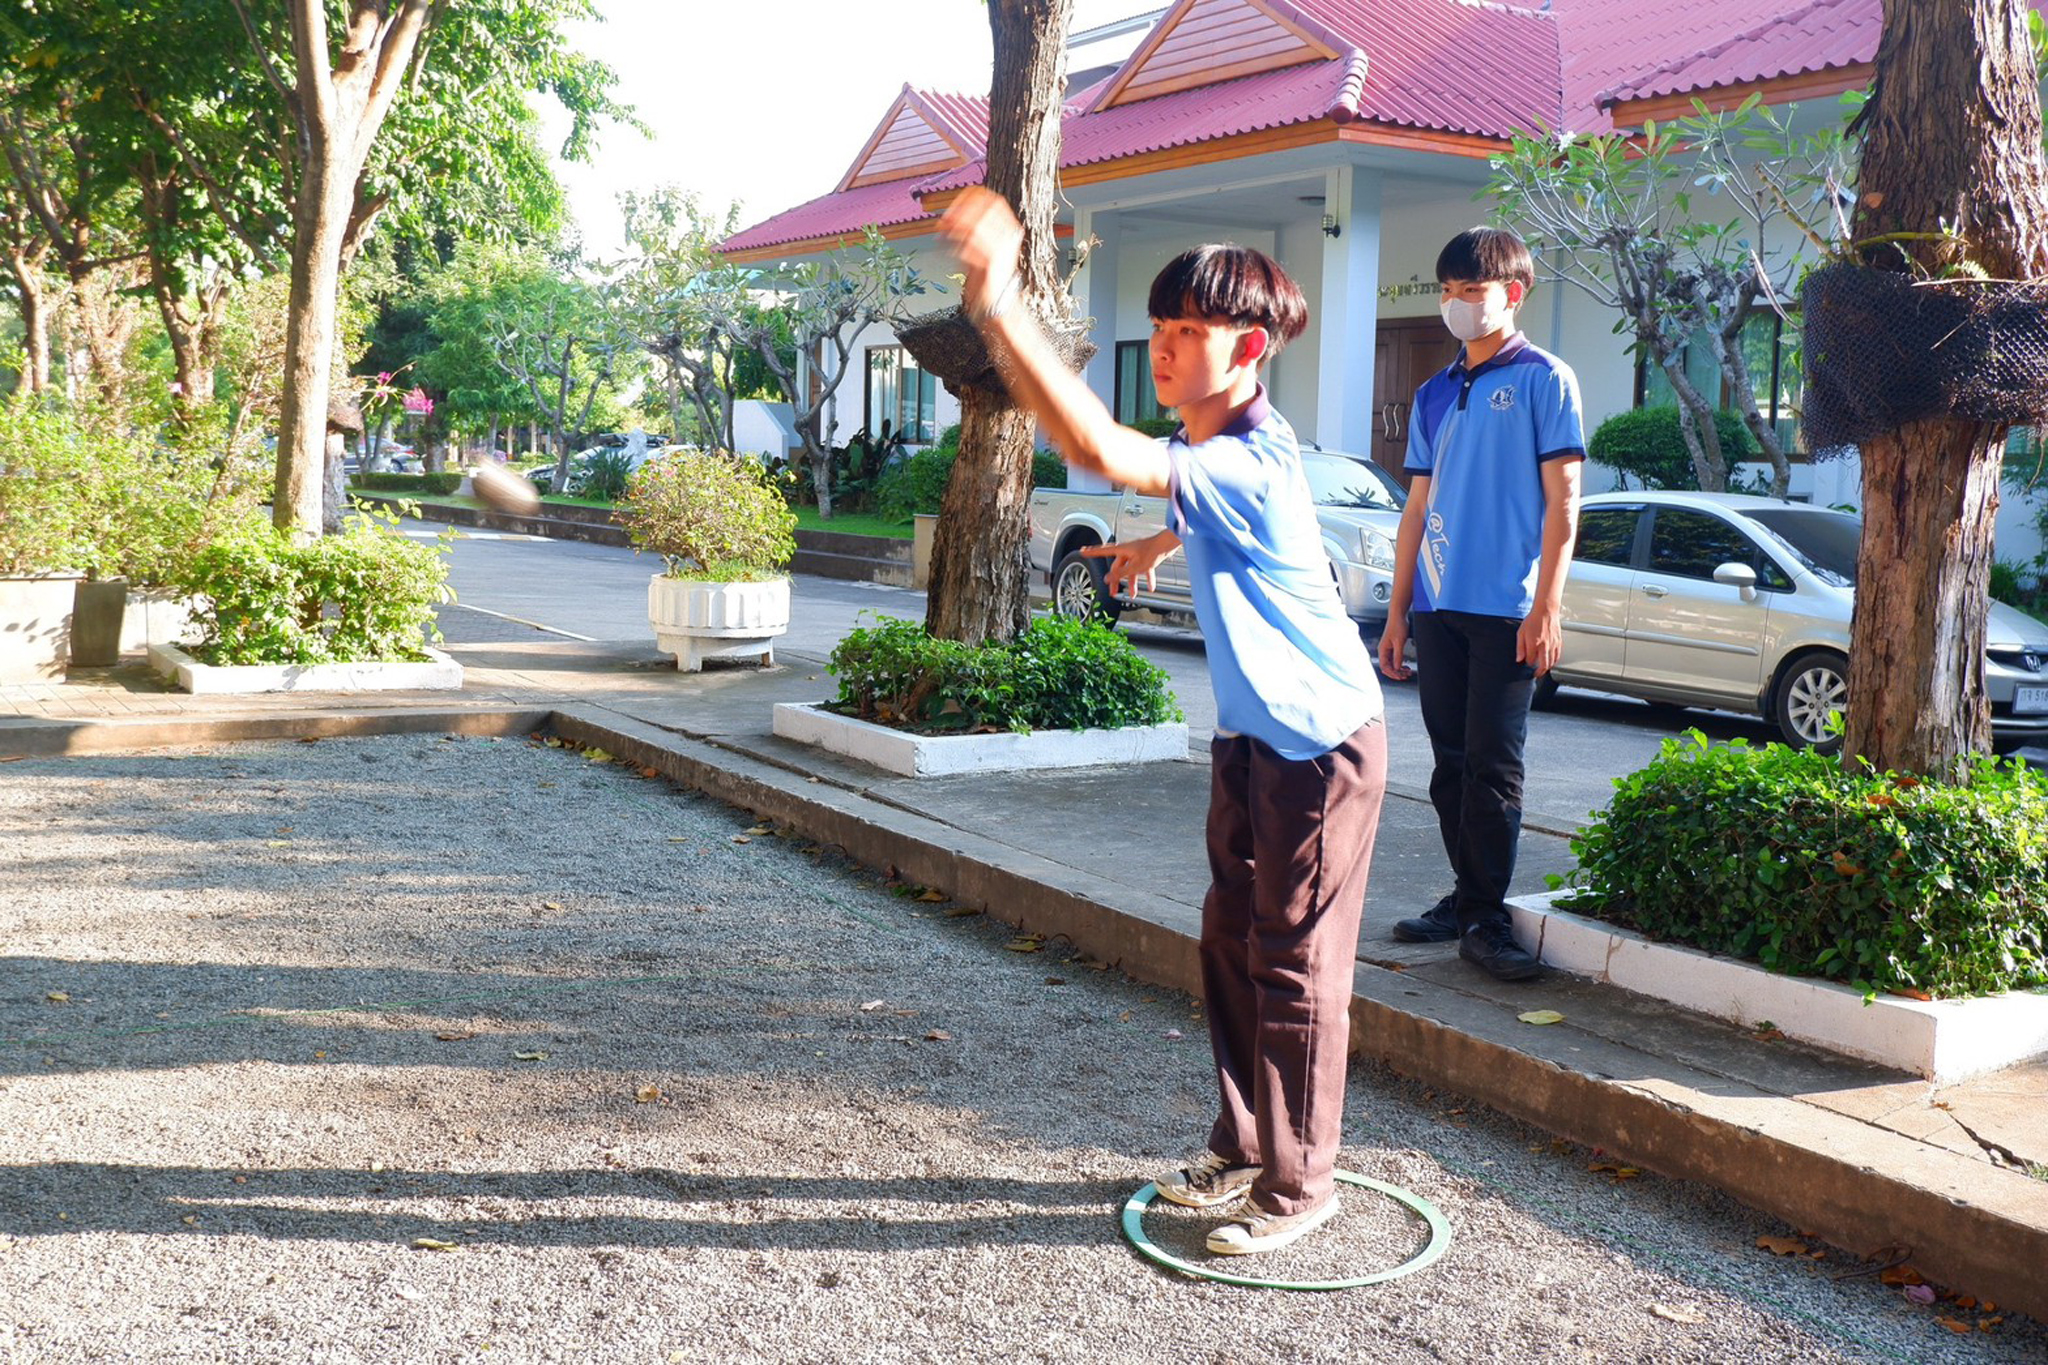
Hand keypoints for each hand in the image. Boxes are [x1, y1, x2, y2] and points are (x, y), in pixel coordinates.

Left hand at [936, 187, 1022, 319]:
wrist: (998, 306)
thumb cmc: (988, 279)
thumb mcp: (983, 249)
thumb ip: (972, 232)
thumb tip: (949, 217)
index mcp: (1010, 230)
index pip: (995, 202)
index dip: (974, 198)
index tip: (955, 202)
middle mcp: (1008, 238)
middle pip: (984, 210)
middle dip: (961, 210)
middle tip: (945, 217)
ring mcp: (1001, 251)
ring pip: (975, 226)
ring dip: (954, 226)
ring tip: (941, 229)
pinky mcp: (990, 265)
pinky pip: (969, 247)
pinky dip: (954, 244)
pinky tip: (945, 245)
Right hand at [1082, 536, 1171, 597]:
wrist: (1168, 545)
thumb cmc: (1152, 551)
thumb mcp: (1134, 567)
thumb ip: (1120, 574)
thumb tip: (1108, 579)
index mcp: (1121, 550)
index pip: (1102, 551)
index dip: (1091, 552)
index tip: (1083, 552)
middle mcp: (1127, 551)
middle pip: (1117, 568)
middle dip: (1116, 581)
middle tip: (1113, 591)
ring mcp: (1137, 554)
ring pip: (1131, 571)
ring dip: (1132, 583)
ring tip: (1133, 594)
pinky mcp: (1146, 557)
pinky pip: (1143, 570)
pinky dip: (1146, 578)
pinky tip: (1150, 587)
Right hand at [1377, 618, 1412, 679]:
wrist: (1399, 616)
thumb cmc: (1397, 626)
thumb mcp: (1399, 642)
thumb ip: (1398, 656)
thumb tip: (1397, 667)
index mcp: (1382, 650)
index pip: (1384, 667)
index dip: (1392, 673)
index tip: (1400, 676)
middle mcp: (1384, 651)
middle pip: (1388, 667)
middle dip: (1396, 673)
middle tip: (1405, 675)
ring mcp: (1388, 650)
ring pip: (1392, 664)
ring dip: (1399, 669)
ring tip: (1407, 672)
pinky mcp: (1393, 648)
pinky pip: (1395, 660)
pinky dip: (1400, 664)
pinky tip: (1406, 666)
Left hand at [1518, 603, 1561, 675]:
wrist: (1546, 611)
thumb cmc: (1533, 620)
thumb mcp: (1521, 632)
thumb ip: (1520, 647)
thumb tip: (1519, 659)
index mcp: (1534, 643)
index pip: (1530, 661)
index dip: (1527, 663)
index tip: (1526, 662)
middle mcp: (1545, 645)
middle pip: (1543, 665)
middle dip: (1539, 672)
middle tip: (1536, 674)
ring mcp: (1553, 644)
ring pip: (1552, 662)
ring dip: (1547, 668)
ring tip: (1543, 670)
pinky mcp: (1559, 642)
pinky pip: (1558, 656)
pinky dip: (1554, 661)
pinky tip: (1551, 662)